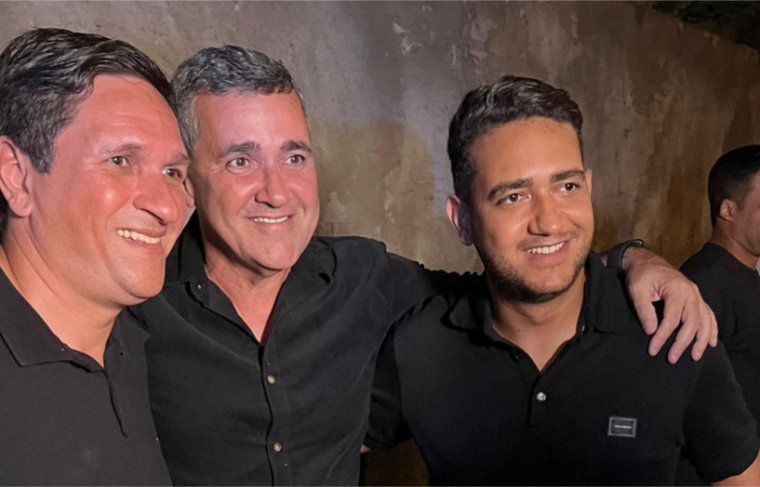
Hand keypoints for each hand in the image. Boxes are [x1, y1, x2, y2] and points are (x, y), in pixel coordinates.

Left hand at [622, 247, 717, 363]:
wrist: (646, 261)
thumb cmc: (640, 275)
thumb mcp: (636, 290)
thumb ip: (644, 310)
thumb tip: (651, 331)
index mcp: (677, 290)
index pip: (671, 319)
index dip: (662, 336)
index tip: (653, 350)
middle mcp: (691, 293)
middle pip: (691, 323)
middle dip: (682, 343)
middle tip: (672, 359)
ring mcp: (696, 295)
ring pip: (705, 321)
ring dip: (701, 340)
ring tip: (695, 357)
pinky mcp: (696, 298)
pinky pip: (709, 315)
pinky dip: (712, 330)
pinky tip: (711, 343)